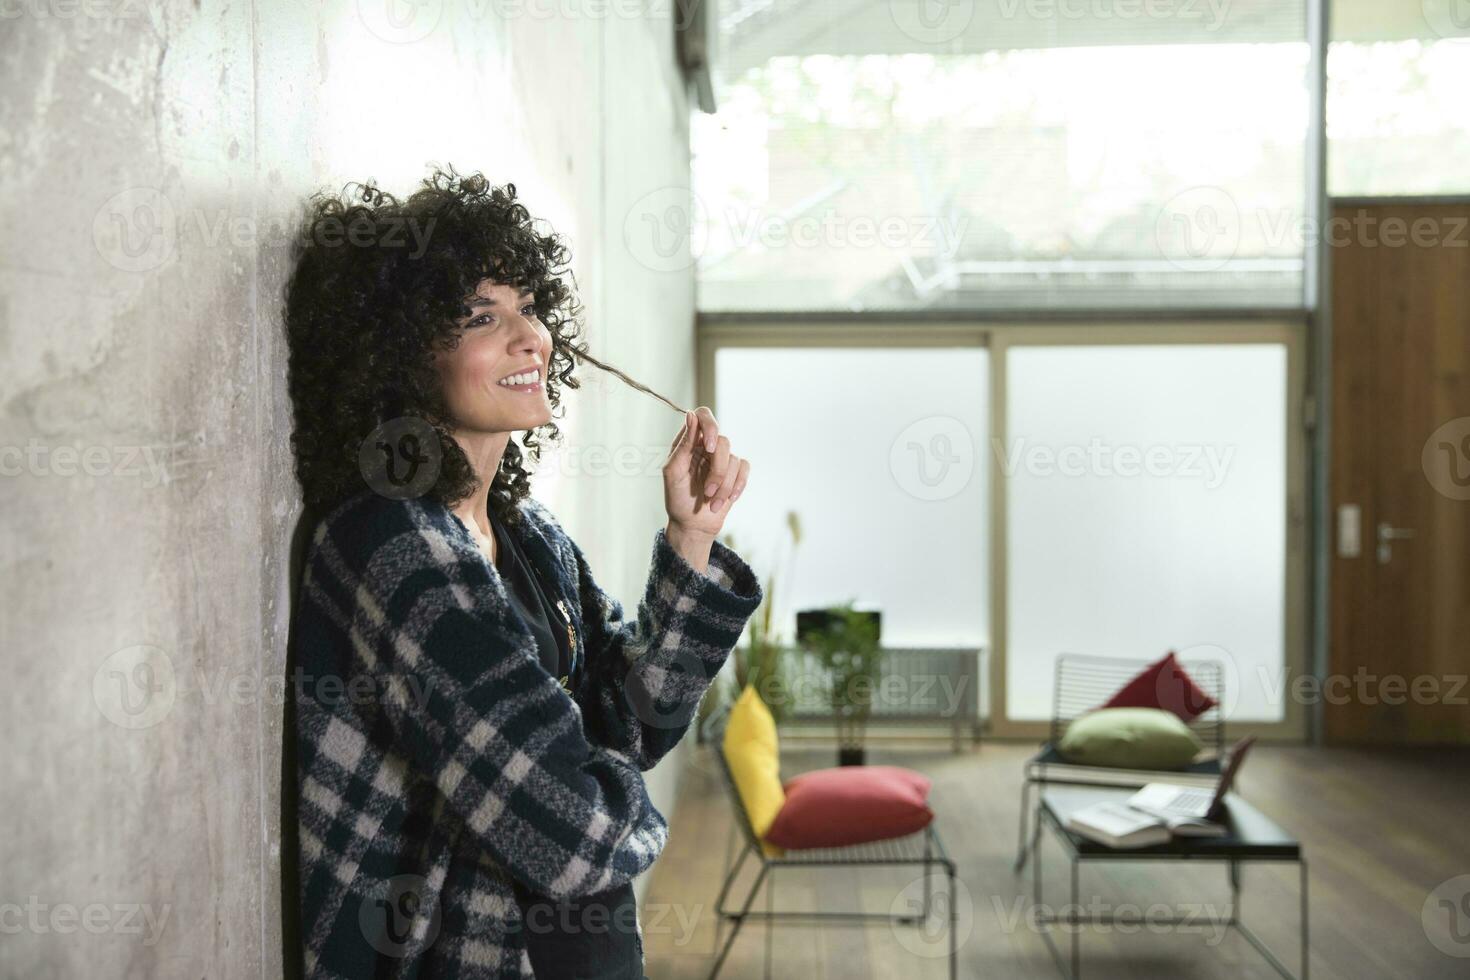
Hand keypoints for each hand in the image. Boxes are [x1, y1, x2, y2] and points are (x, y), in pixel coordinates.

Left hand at [662, 406, 749, 540]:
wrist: (693, 525)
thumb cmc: (678, 499)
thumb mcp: (674, 473)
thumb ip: (683, 445)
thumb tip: (691, 415)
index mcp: (689, 442)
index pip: (703, 415)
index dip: (710, 426)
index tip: (710, 447)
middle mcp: (707, 447)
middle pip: (724, 442)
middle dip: (717, 471)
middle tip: (707, 491)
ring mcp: (723, 459)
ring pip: (734, 459)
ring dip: (724, 485)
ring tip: (711, 501)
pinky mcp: (735, 473)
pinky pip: (744, 468)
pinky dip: (738, 485)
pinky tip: (728, 499)